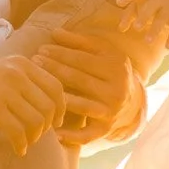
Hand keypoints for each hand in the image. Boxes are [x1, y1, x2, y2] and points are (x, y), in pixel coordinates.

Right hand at [0, 56, 64, 152]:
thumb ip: (25, 82)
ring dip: (34, 136)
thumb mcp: (1, 73)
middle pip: (49, 106)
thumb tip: (53, 106)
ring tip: (26, 142)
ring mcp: (5, 91)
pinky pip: (19, 132)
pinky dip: (22, 144)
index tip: (57, 121)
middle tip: (38, 134)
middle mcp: (16, 74)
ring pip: (36, 121)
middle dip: (48, 125)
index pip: (55, 87)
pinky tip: (19, 149)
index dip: (61, 107)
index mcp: (21, 64)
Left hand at [41, 17, 142, 143]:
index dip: (61, 53)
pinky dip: (71, 136)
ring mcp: (111, 110)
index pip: (83, 59)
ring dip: (58, 98)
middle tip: (35, 62)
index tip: (41, 49)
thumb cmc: (111, 71)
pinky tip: (53, 132)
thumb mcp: (103, 52)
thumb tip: (55, 32)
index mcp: (117, 67)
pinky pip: (87, 134)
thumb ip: (81, 42)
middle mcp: (117, 89)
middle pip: (80, 79)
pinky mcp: (106, 128)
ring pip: (81, 105)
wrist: (133, 101)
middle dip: (55, 69)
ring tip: (39, 89)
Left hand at [116, 0, 168, 72]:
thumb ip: (130, 15)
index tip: (119, 3)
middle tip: (136, 27)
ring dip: (155, 29)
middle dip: (144, 16)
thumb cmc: (155, 4)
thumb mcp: (143, 4)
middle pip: (150, 7)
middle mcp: (158, 1)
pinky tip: (167, 47)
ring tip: (147, 41)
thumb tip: (121, 29)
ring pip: (162, 18)